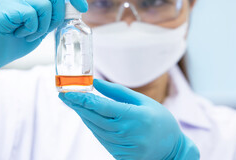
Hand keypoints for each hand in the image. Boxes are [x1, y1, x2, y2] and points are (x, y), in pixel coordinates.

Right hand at [0, 0, 87, 108]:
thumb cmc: (16, 42)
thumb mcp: (41, 28)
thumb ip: (53, 17)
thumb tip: (73, 9)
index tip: (82, 8)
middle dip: (58, 16)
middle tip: (44, 31)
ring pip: (44, 5)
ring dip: (42, 27)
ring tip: (27, 34)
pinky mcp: (5, 8)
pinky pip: (30, 15)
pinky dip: (30, 30)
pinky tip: (19, 34)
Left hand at [59, 79, 199, 159]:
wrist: (172, 150)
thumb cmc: (160, 121)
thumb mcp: (143, 101)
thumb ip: (118, 92)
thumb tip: (96, 83)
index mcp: (135, 117)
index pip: (102, 107)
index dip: (83, 99)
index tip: (68, 92)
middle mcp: (127, 133)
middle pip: (94, 118)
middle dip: (77, 105)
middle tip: (63, 95)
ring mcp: (123, 146)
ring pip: (95, 129)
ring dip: (83, 115)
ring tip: (73, 103)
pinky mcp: (120, 155)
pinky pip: (101, 138)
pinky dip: (92, 126)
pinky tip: (86, 116)